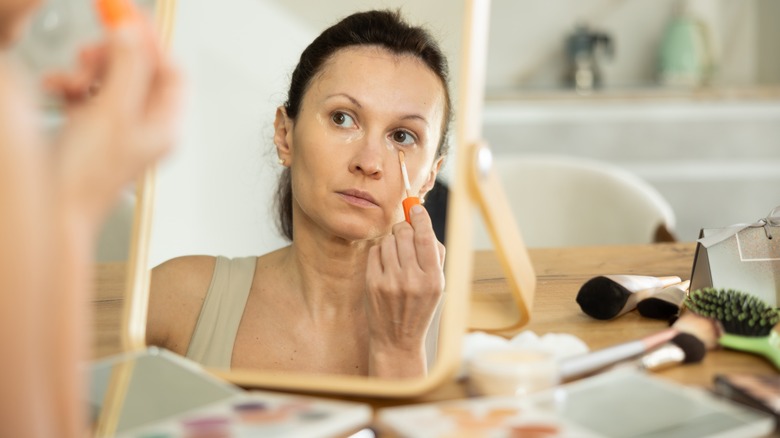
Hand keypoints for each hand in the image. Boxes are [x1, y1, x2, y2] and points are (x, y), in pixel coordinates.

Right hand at [45, 20, 180, 226]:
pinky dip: (70, 87)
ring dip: (86, 72)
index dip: (152, 45)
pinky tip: (57, 90)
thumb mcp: (113, 113)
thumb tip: (133, 34)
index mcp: (165, 126)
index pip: (172, 73)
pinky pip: (85, 95)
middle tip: (91, 55)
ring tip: (71, 81)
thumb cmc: (87, 178)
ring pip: (109, 80)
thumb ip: (127, 69)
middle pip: (139, 73)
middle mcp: (145, 127)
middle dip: (112, 57)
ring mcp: (117, 129)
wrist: (51, 210)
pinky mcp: (89, 130)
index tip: (129, 23)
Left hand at [365, 204, 445, 377]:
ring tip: (396, 254)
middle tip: (405, 233)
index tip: (416, 208)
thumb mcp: (437, 285)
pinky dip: (380, 252)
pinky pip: (375, 251)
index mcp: (433, 278)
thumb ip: (434, 254)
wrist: (397, 339)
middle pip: (404, 233)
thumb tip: (422, 222)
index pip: (426, 237)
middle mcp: (412, 279)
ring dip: (392, 241)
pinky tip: (386, 264)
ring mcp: (390, 281)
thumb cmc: (420, 308)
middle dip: (404, 228)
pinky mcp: (373, 283)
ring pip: (388, 240)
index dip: (420, 217)